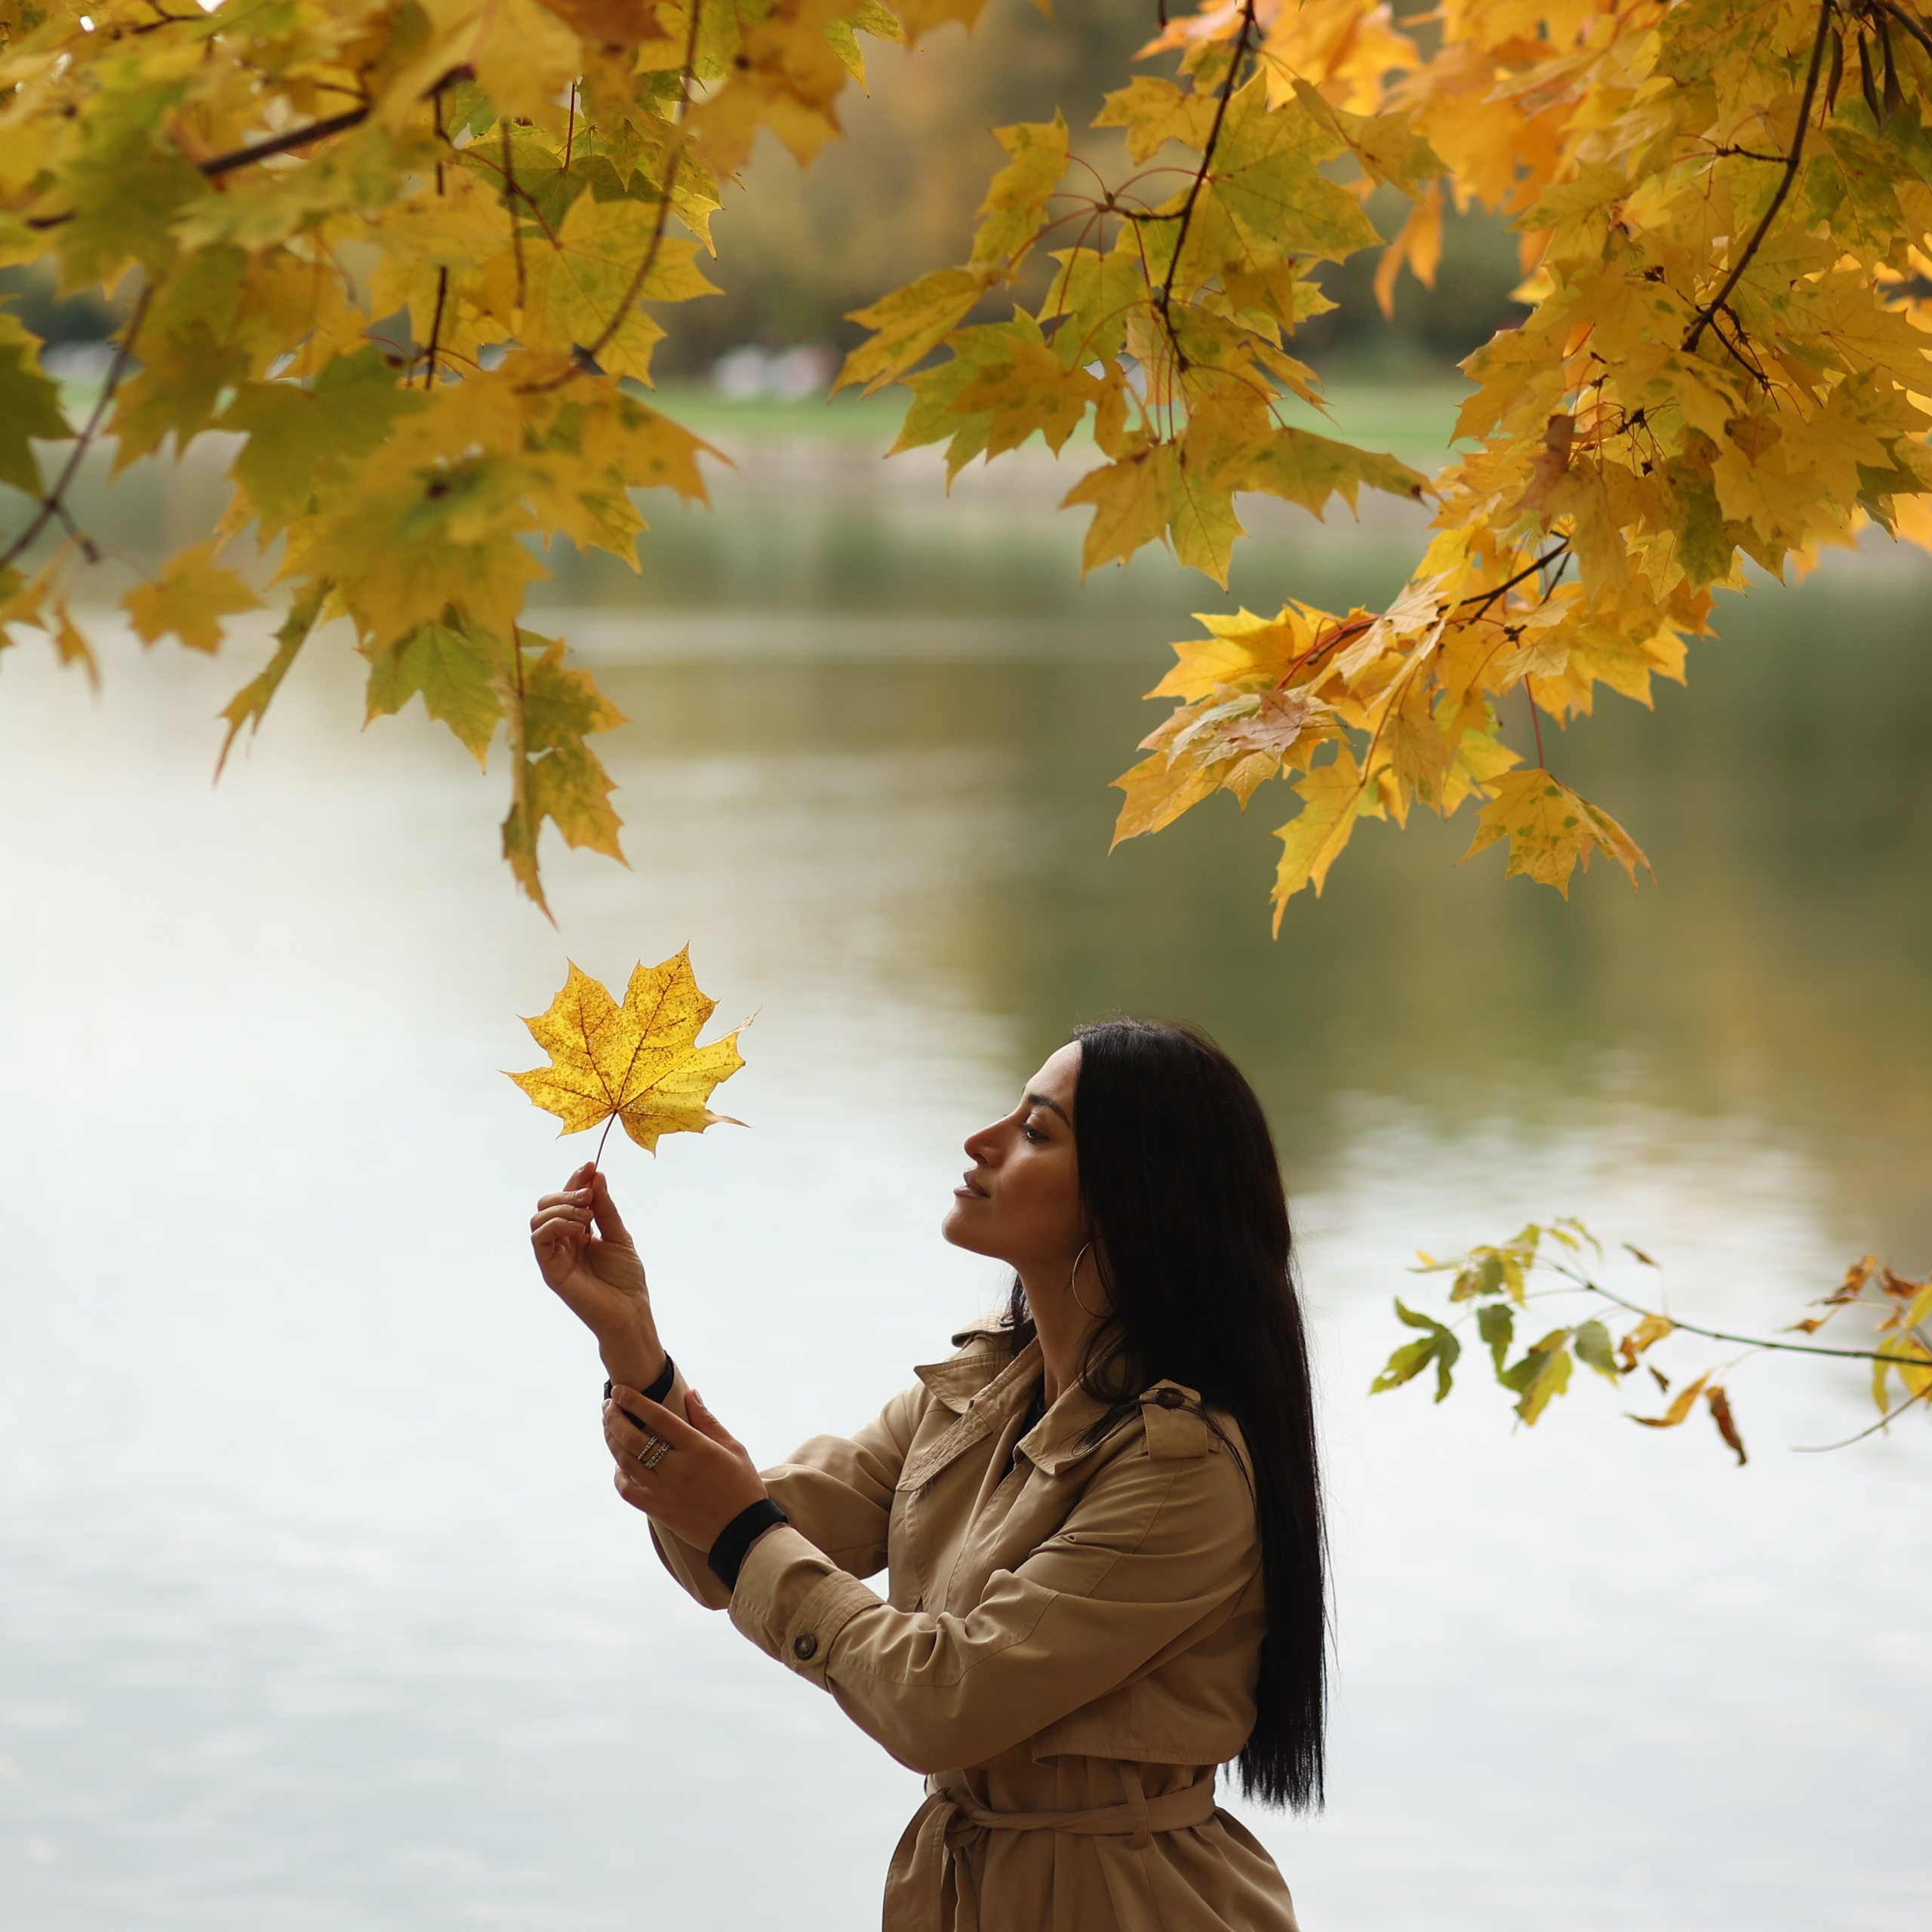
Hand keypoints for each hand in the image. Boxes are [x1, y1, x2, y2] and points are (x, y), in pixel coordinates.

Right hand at [531, 1163, 662, 1383]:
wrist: (629, 1311)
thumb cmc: (626, 1278)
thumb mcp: (619, 1235)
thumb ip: (605, 1207)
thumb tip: (596, 1175)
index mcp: (579, 1232)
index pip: (568, 1197)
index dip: (577, 1179)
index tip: (592, 1165)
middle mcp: (563, 1241)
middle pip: (548, 1203)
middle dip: (567, 1190)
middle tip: (590, 1195)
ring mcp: (554, 1254)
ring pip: (539, 1217)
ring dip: (562, 1207)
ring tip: (587, 1215)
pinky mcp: (550, 1269)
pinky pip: (539, 1238)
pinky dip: (556, 1223)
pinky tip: (579, 1228)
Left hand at [604, 1385, 768, 1551]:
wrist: (743, 1531)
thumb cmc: (742, 1485)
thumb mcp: (733, 1447)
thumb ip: (708, 1420)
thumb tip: (690, 1393)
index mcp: (697, 1448)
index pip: (658, 1417)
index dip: (634, 1401)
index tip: (619, 1390)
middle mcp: (677, 1468)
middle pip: (633, 1438)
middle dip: (614, 1418)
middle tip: (607, 1405)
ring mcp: (664, 1491)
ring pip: (626, 1462)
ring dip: (612, 1441)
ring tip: (608, 1427)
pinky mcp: (658, 1510)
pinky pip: (628, 1490)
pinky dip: (619, 1475)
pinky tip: (619, 1464)